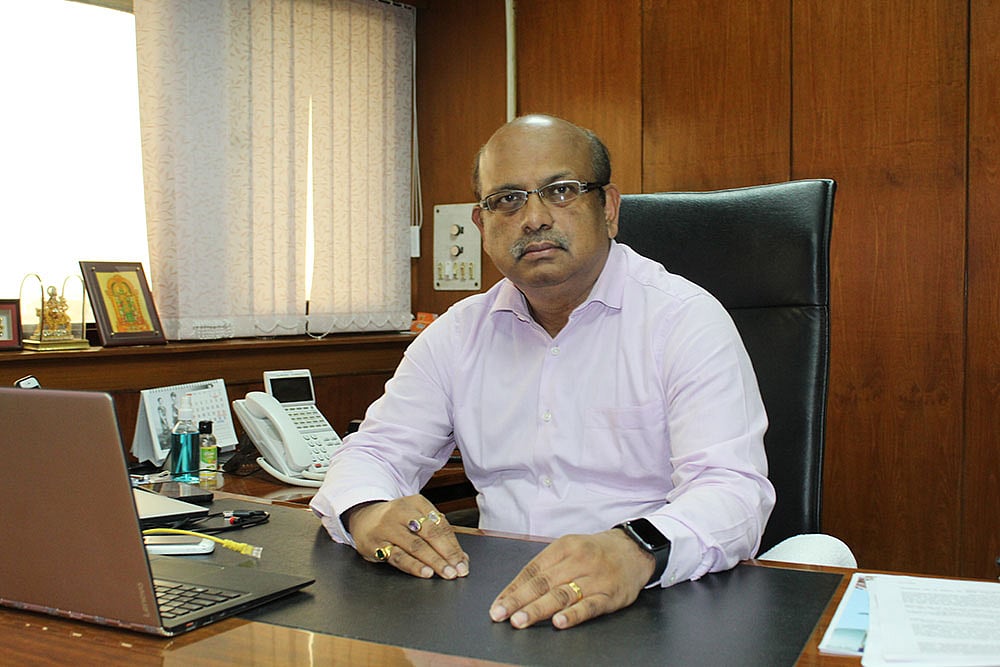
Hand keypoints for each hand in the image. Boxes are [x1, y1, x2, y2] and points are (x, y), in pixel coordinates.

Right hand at [347, 495, 468, 579]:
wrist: (363, 518)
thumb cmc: (397, 520)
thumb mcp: (416, 518)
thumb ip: (437, 534)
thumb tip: (461, 557)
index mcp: (417, 502)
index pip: (440, 525)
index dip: (454, 545)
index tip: (463, 562)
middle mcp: (401, 512)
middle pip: (430, 533)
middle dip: (447, 553)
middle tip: (458, 569)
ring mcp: (387, 528)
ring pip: (415, 546)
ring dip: (434, 561)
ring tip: (446, 573)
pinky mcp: (376, 544)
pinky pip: (398, 556)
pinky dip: (413, 566)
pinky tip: (425, 572)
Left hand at [489, 529, 654, 629]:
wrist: (634, 549)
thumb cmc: (595, 552)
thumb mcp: (570, 549)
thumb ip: (547, 568)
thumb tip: (516, 591)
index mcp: (563, 547)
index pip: (532, 570)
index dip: (513, 589)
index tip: (497, 605)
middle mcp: (578, 560)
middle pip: (543, 583)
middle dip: (519, 601)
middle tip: (501, 615)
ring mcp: (595, 578)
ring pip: (562, 595)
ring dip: (539, 609)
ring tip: (521, 621)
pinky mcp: (611, 594)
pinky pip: (590, 606)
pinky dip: (574, 614)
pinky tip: (559, 622)